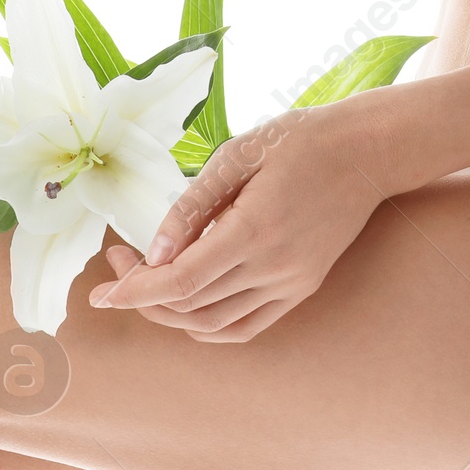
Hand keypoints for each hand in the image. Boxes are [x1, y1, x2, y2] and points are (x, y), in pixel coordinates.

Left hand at [88, 109, 386, 341]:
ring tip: (145, 280)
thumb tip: (153, 252)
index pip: (181, 281)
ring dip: (170, 312)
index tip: (101, 292)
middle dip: (142, 293)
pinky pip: (244, 327)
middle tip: (119, 263)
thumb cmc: (298, 141)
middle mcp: (274, 267)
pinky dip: (206, 326)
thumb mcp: (236, 157)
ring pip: (213, 324)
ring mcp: (291, 284)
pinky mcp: (301, 289)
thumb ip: (192, 206)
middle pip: (190, 305)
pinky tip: (184, 304)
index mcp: (255, 230)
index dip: (134, 292)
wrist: (369, 151)